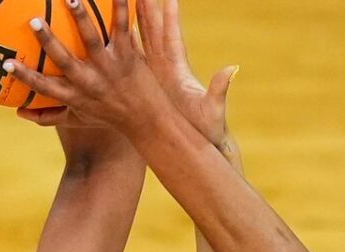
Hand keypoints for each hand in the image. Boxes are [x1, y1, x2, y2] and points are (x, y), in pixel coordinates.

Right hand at [9, 0, 171, 132]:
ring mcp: (110, 67)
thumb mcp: (79, 120)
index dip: (24, 75)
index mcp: (75, 96)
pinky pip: (122, 28)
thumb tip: (19, 112)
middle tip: (33, 21)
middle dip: (48, 41)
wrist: (148, 120)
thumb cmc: (109, 117)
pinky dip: (119, 8)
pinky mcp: (128, 56)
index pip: (44, 86)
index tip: (5, 63)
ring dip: (81, 18)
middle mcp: (90, 82)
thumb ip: (49, 115)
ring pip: (93, 40)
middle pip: (65, 60)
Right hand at [137, 0, 237, 148]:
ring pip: (142, 41)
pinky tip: (112, 32)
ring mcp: (155, 74)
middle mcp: (167, 67)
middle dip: (148, 8)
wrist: (197, 145)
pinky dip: (123, 45)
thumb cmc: (207, 129)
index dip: (170, 16)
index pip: (172, 36)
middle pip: (154, 31)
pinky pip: (132, 60)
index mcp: (179, 70)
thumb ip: (219, 89)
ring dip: (133, 20)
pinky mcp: (147, 84)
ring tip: (124, 1)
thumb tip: (231, 69)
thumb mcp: (213, 109)